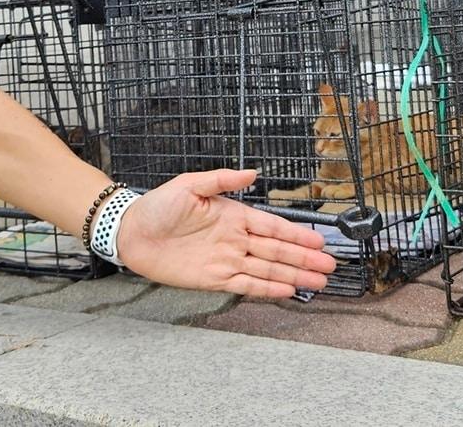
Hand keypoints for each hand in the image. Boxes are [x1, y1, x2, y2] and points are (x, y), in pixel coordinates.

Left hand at [113, 168, 336, 296]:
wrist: (132, 233)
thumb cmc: (157, 205)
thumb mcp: (189, 184)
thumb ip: (222, 179)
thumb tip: (252, 172)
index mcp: (233, 215)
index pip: (273, 226)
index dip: (297, 235)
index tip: (320, 241)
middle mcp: (235, 239)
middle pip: (277, 251)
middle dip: (304, 259)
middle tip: (330, 266)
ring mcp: (226, 260)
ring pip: (267, 270)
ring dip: (293, 276)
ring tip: (318, 281)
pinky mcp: (213, 279)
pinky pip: (246, 284)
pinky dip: (267, 288)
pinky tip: (286, 290)